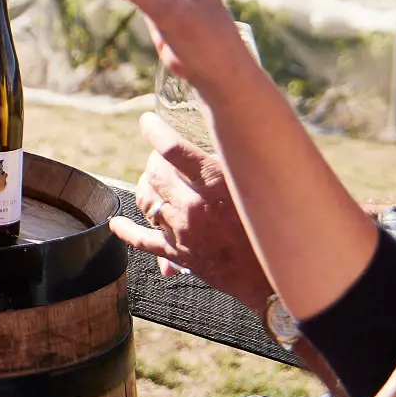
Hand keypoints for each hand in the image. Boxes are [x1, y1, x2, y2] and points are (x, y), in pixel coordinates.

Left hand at [111, 114, 273, 311]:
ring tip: (150, 179)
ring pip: (147, 201)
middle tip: (159, 156)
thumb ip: (232, 163)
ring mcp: (183, 231)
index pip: (172, 149)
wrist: (279, 275)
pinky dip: (126, 230)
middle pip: (156, 173)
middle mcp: (194, 204)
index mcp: (215, 182)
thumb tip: (218, 138)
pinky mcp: (180, 254)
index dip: (154, 130)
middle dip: (154, 161)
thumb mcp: (258, 183)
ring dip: (145, 186)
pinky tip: (116, 223)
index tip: (147, 121)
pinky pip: (142, 240)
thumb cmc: (278, 223)